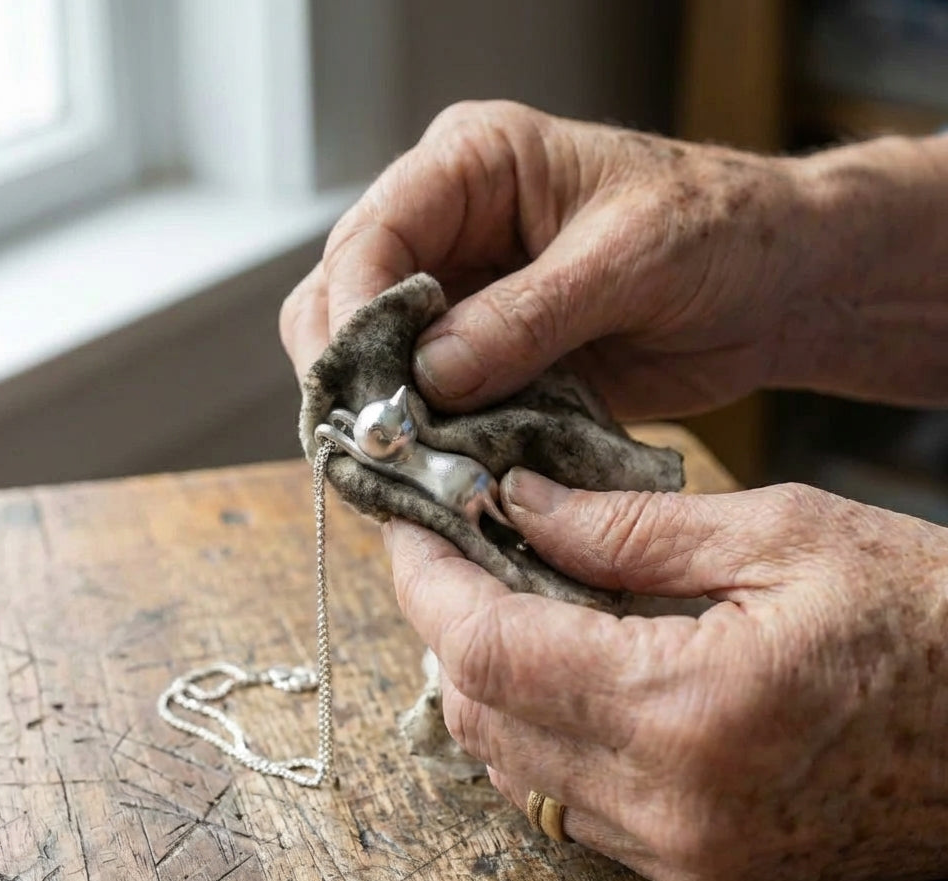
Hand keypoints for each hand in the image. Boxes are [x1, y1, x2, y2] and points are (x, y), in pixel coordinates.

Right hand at [280, 100, 947, 417]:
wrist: (774, 288)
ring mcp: (463, 301)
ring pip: (374, 360)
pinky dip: (426, 441)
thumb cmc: (718, 232)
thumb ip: (526, 316)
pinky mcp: (486, 361)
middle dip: (353, 373)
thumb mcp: (628, 259)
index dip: (355, 314)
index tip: (370, 391)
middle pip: (346, 299)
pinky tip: (437, 473)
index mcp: (473, 166)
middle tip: (377, 442)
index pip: (370, 235)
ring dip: (383, 414)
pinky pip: (429, 405)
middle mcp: (450, 229)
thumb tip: (430, 378)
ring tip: (403, 467)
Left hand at [385, 477, 947, 880]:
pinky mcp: (704, 875)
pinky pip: (569, 805)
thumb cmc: (929, 615)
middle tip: (453, 551)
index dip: (429, 584)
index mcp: (692, 708)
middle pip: (484, 716)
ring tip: (501, 598)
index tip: (409, 527)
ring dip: (486, 681)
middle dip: (445, 627)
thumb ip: (628, 528)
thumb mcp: (783, 533)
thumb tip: (519, 505)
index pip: (491, 650)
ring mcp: (686, 856)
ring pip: (514, 769)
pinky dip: (538, 733)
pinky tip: (559, 668)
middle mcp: (674, 806)